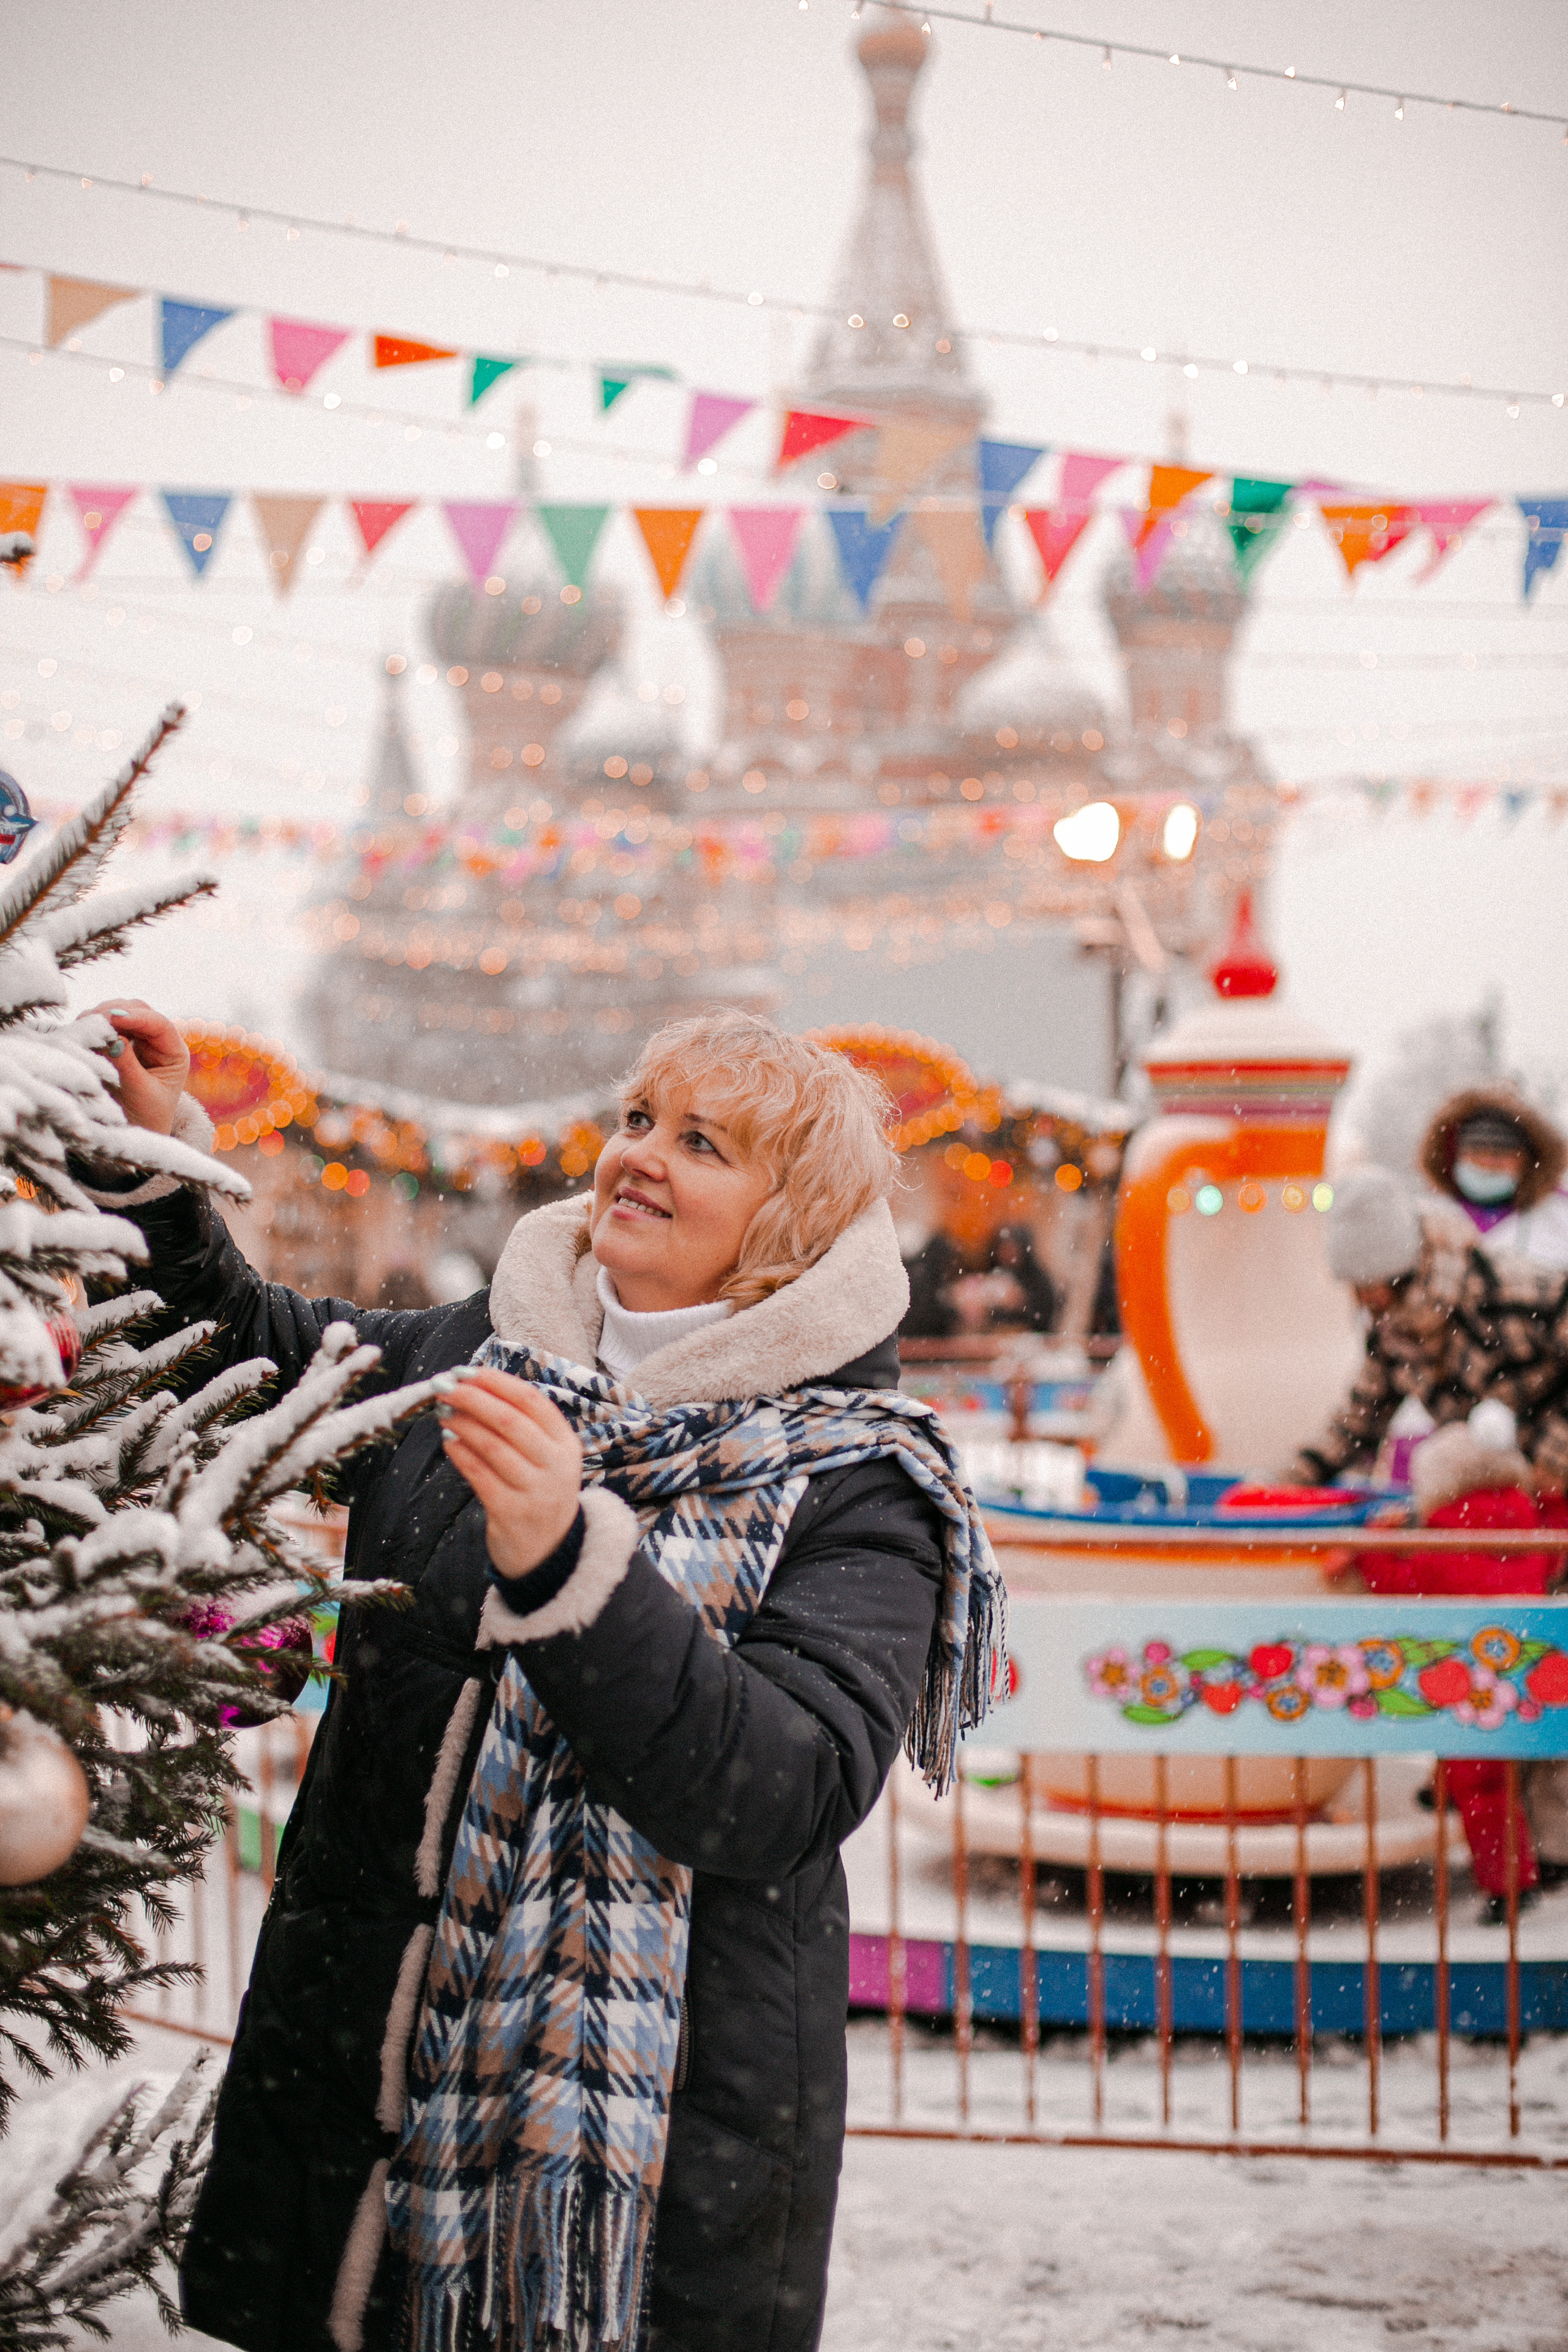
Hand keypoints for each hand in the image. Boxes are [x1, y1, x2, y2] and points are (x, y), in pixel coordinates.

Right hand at [82, 999, 188, 1135]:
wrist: (135, 1131)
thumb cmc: (145, 1117)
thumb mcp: (139, 1092)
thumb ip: (127, 1065)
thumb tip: (113, 1039)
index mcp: (174, 1053)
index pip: (160, 1025)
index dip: (137, 1017)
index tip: (114, 1017)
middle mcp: (158, 1041)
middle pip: (139, 1011)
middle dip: (115, 1012)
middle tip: (91, 1020)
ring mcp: (138, 1040)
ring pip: (121, 1013)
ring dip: (102, 1016)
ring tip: (83, 1027)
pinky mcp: (119, 1043)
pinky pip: (106, 1026)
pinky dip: (94, 1026)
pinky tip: (81, 1032)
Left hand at [435, 1366, 582, 1577]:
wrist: (550, 1553)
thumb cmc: (539, 1493)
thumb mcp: (547, 1458)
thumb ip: (523, 1427)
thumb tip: (476, 1388)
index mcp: (566, 1444)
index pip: (532, 1401)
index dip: (498, 1382)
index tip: (469, 1371)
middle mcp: (556, 1465)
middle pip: (510, 1420)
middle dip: (473, 1398)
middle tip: (445, 1386)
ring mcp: (536, 1491)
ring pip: (492, 1446)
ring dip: (463, 1424)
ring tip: (443, 1413)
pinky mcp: (512, 1513)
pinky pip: (479, 1475)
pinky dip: (461, 1454)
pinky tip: (448, 1441)